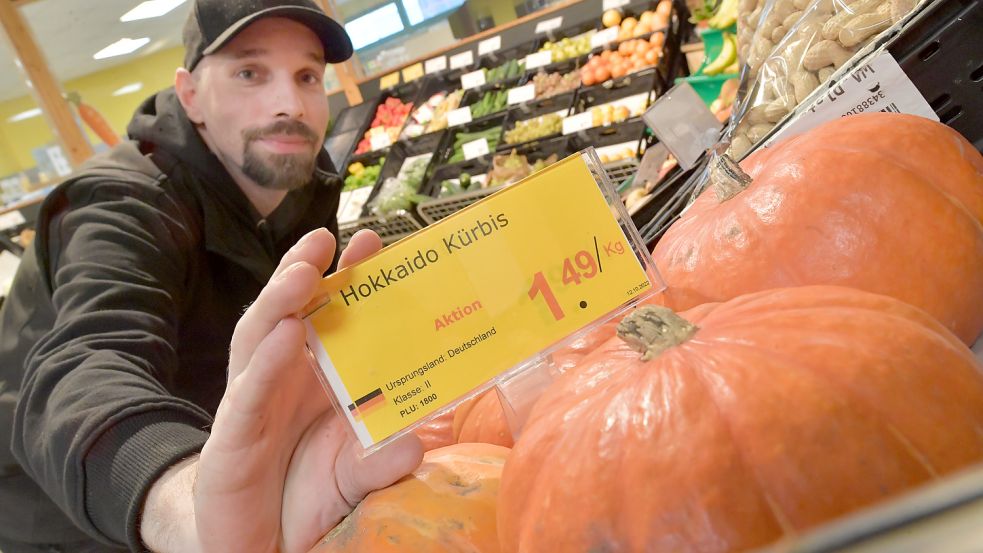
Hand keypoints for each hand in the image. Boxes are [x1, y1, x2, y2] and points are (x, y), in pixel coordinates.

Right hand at [140, 229, 422, 552]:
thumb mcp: (352, 475)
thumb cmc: (302, 494)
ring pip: (259, 338)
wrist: (255, 545)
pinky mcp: (231, 435)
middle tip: (327, 238)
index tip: (372, 243)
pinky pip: (248, 392)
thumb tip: (415, 443)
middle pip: (290, 313)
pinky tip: (284, 332)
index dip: (345, 280)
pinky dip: (266, 361)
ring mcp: (251, 401)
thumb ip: (381, 460)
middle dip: (304, 271)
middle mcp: (280, 378)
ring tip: (304, 272)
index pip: (327, 317)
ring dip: (280, 301)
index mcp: (312, 377)